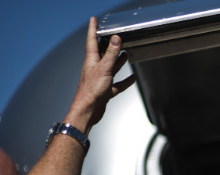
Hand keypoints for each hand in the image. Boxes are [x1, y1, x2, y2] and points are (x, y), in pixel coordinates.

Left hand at [67, 17, 136, 131]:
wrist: (88, 111)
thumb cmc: (91, 91)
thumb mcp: (104, 69)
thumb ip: (111, 54)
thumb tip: (115, 39)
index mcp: (91, 61)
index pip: (92, 40)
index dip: (93, 29)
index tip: (94, 20)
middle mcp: (95, 68)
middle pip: (102, 53)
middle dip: (108, 44)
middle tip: (115, 35)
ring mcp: (100, 79)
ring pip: (110, 67)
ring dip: (117, 60)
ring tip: (125, 53)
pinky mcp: (105, 90)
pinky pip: (117, 83)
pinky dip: (125, 81)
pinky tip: (131, 78)